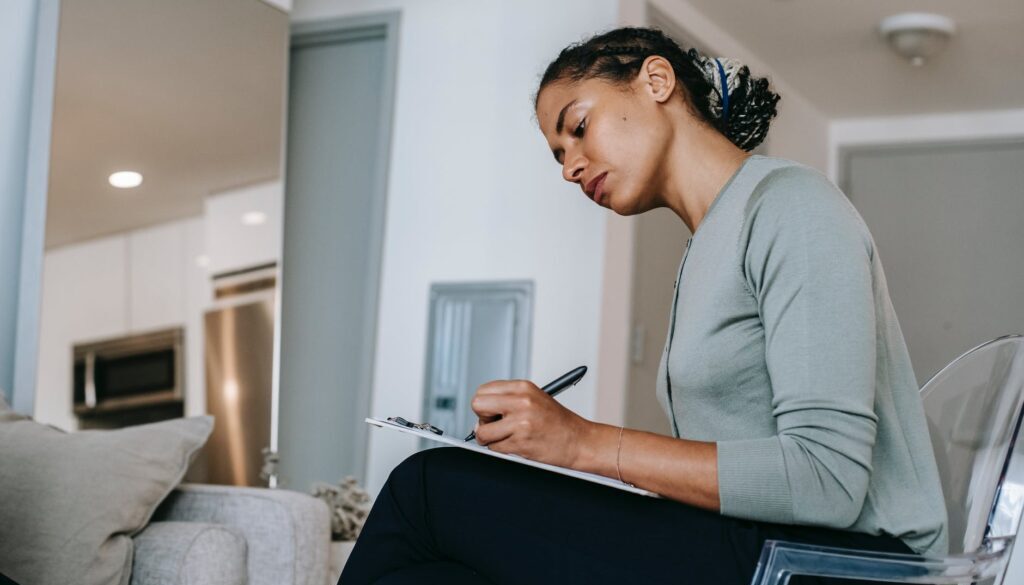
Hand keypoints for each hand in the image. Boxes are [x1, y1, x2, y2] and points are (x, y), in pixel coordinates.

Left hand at [470, 379, 591, 468]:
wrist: (578, 441)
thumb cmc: (557, 422)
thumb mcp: (534, 398)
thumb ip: (508, 399)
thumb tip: (480, 411)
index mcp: (523, 387)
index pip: (483, 390)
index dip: (484, 404)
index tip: (491, 412)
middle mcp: (521, 401)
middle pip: (477, 405)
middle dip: (482, 419)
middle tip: (495, 425)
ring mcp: (521, 422)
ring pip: (482, 431)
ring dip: (489, 439)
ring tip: (506, 437)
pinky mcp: (521, 442)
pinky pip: (494, 447)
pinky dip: (501, 449)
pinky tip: (516, 445)